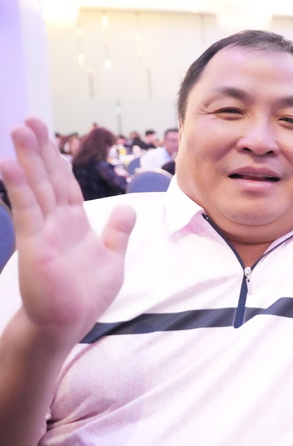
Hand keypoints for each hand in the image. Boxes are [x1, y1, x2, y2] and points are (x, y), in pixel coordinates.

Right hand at [0, 118, 135, 347]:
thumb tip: (129, 208)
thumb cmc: (86, 296)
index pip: (66, 185)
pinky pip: (27, 210)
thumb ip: (118, 233)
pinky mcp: (34, 243)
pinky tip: (10, 165)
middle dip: (39, 149)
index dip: (59, 161)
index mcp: (74, 224)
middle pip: (48, 178)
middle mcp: (56, 222)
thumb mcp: (112, 260)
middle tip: (29, 120)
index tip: (53, 139)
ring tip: (17, 130)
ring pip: (36, 186)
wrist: (67, 325)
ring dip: (27, 158)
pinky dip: (19, 187)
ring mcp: (43, 230)